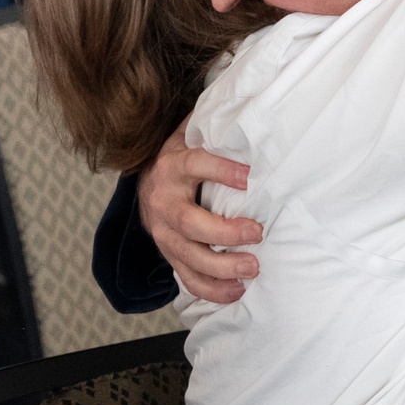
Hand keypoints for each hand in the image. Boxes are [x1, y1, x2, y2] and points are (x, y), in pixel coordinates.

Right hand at [137, 122, 261, 303]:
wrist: (147, 178)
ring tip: (252, 269)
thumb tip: (256, 114)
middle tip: (257, 232)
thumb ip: (218, 129)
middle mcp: (163, 200)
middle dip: (224, 232)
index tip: (249, 176)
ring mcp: (163, 231)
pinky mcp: (168, 252)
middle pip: (190, 221)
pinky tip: (236, 290)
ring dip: (221, 267)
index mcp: (173, 165)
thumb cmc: (183, 155)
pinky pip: (186, 276)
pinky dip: (211, 288)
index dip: (221, 170)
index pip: (195, 164)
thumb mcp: (193, 134)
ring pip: (188, 255)